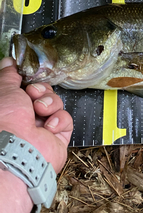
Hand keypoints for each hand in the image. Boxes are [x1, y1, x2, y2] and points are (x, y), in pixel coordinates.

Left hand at [0, 57, 72, 172]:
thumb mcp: (3, 90)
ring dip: (50, 103)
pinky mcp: (57, 138)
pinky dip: (59, 120)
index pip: (27, 89)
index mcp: (12, 108)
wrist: (18, 150)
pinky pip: (66, 120)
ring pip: (56, 104)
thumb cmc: (4, 122)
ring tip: (41, 110)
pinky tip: (49, 127)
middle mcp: (26, 119)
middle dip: (41, 91)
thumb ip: (8, 75)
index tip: (28, 77)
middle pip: (44, 94)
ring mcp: (42, 129)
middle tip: (33, 93)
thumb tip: (8, 62)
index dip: (30, 81)